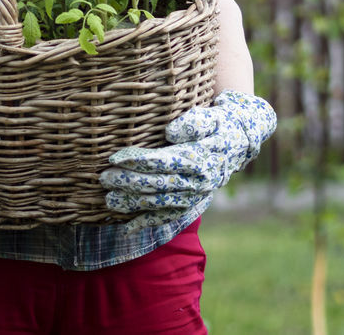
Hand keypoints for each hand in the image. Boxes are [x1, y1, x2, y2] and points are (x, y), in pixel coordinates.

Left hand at [100, 90, 275, 233]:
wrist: (240, 142)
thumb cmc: (219, 124)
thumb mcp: (211, 116)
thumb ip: (192, 122)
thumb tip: (170, 132)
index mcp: (201, 158)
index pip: (163, 161)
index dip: (137, 160)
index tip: (114, 157)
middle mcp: (198, 181)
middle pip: (158, 184)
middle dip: (129, 182)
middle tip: (104, 178)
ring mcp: (196, 196)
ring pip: (160, 203)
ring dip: (133, 203)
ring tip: (109, 199)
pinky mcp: (193, 203)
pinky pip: (169, 217)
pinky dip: (148, 223)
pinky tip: (128, 228)